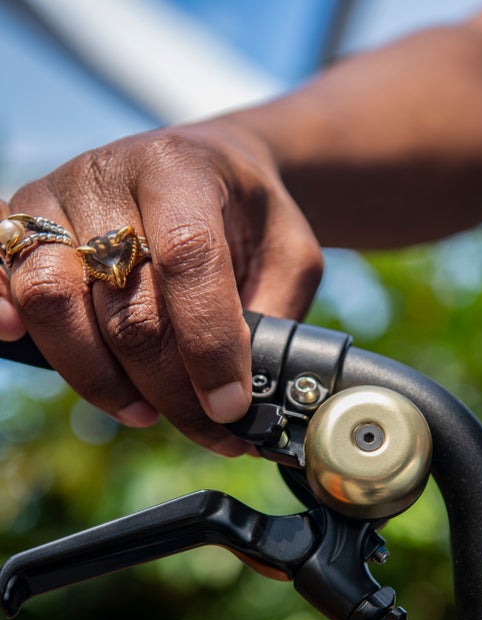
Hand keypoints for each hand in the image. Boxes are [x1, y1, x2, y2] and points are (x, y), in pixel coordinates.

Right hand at [0, 121, 322, 453]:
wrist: (202, 164)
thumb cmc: (245, 213)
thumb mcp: (289, 252)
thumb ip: (276, 312)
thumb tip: (256, 393)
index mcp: (180, 171)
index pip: (187, 258)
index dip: (208, 343)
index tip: (230, 405)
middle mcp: (107, 177)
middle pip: (124, 305)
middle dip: (169, 387)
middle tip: (209, 428)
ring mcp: (54, 199)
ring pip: (53, 302)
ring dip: (100, 378)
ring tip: (146, 411)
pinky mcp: (20, 223)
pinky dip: (6, 317)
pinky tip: (21, 344)